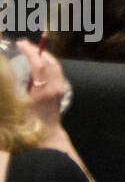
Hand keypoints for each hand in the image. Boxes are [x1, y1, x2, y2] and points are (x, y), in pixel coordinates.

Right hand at [15, 38, 96, 181]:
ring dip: (43, 56)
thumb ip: (15, 88)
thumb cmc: (27, 124)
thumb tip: (7, 74)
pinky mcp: (60, 91)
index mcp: (43, 91)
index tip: (21, 43)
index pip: (39, 64)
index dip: (30, 52)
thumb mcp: (17, 106)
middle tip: (25, 44)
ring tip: (30, 50)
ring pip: (55, 65)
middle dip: (38, 51)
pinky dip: (48, 64)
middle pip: (50, 61)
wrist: (45, 137)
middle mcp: (54, 87)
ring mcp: (59, 88)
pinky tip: (38, 63)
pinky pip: (56, 71)